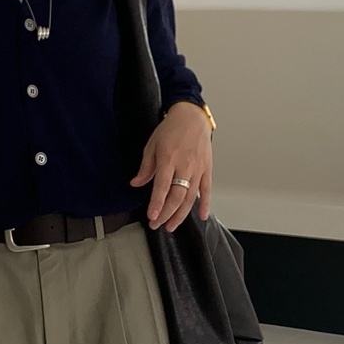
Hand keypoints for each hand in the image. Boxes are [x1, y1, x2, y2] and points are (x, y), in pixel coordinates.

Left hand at [130, 102, 212, 232]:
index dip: (157, 204)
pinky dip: (205, 204)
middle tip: (157, 225)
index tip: (152, 217)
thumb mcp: (152, 145)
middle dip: (166, 214)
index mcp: (168, 159)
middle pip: (177, 196)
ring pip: (190, 197)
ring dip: (181, 215)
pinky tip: (202, 216)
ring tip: (171, 226)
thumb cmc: (171, 129)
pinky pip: (207, 190)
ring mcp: (198, 169)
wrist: (192, 117)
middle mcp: (185, 166)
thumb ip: (145, 167)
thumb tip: (136, 183)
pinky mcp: (207, 169)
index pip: (162, 187)